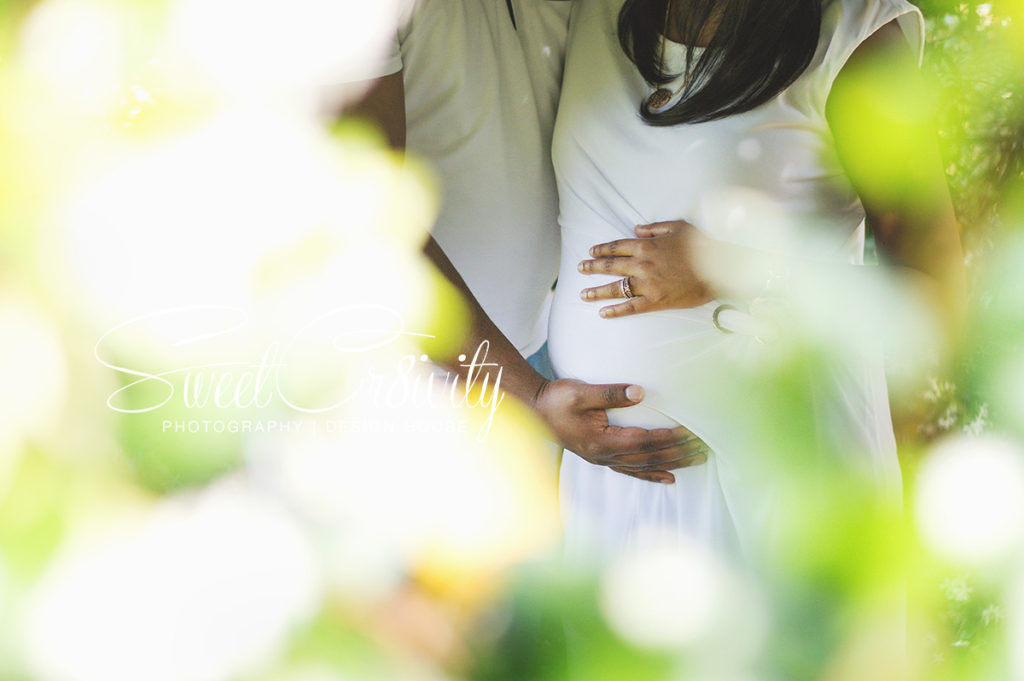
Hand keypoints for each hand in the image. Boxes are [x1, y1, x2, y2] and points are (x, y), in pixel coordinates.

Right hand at [531, 378, 708, 483]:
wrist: (535, 411)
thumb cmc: (557, 399)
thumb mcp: (580, 391)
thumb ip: (610, 392)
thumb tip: (640, 392)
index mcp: (601, 440)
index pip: (644, 441)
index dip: (669, 438)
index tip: (692, 431)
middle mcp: (605, 455)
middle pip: (649, 457)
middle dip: (679, 452)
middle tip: (705, 446)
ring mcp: (603, 459)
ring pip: (645, 466)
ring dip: (673, 463)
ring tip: (698, 459)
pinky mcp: (602, 458)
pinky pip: (632, 471)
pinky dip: (652, 475)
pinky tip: (669, 477)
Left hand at [578, 220, 713, 317]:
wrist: (718, 266)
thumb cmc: (700, 244)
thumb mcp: (677, 227)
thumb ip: (654, 229)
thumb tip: (635, 229)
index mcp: (646, 246)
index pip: (616, 247)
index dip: (601, 249)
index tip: (591, 251)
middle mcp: (642, 264)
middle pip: (610, 266)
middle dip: (592, 267)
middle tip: (580, 269)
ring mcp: (647, 284)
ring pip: (615, 288)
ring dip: (597, 291)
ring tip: (583, 294)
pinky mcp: (656, 300)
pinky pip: (631, 307)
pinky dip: (616, 310)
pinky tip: (603, 312)